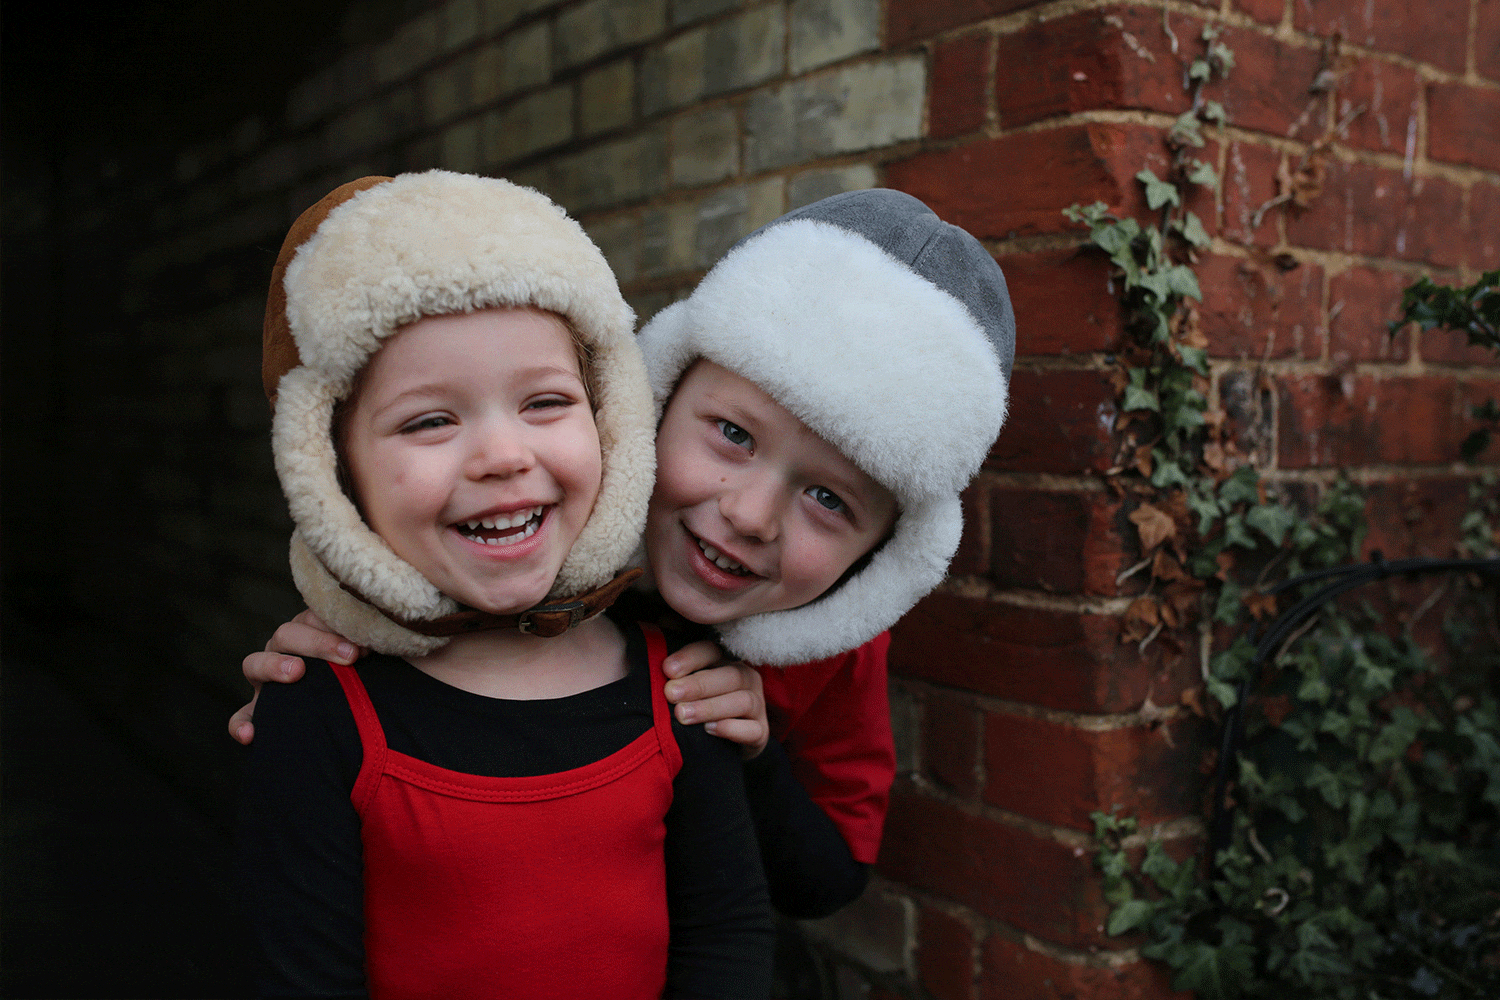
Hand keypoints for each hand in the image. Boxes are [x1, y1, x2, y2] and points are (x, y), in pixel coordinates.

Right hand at [228, 611, 363, 745]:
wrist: (362, 716)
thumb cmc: (367, 673)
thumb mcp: (371, 654)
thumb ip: (373, 641)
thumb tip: (387, 638)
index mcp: (310, 631)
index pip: (312, 615)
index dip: (335, 624)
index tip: (364, 642)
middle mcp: (284, 651)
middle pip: (286, 634)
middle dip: (317, 642)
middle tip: (349, 656)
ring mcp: (268, 681)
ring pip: (254, 663)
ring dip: (273, 665)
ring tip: (297, 673)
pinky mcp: (260, 712)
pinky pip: (241, 716)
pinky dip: (241, 723)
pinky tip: (250, 734)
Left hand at [662, 640, 767, 757]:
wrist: (720, 744)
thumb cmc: (696, 705)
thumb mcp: (684, 683)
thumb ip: (673, 668)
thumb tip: (657, 645)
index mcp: (725, 660)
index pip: (711, 651)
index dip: (689, 658)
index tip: (667, 669)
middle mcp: (745, 678)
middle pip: (729, 675)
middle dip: (698, 685)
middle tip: (671, 694)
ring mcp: (757, 704)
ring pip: (742, 701)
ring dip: (710, 707)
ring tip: (683, 714)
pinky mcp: (761, 731)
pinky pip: (753, 730)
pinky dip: (732, 729)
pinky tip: (710, 730)